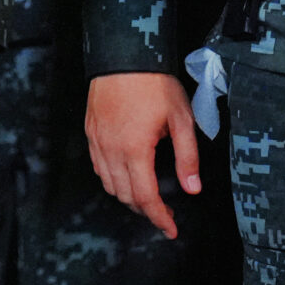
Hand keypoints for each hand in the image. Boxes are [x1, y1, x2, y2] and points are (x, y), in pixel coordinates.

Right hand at [84, 72, 202, 238]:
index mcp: (135, 149)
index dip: (159, 218)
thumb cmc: (155, 84)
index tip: (171, 229)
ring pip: (108, 184)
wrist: (124, 56)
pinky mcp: (91, 132)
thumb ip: (188, 158)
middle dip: (145, 210)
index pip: (146, 196)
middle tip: (165, 212)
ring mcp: (97, 141)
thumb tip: (193, 189)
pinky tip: (126, 175)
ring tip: (147, 196)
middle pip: (124, 195)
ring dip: (127, 196)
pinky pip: (97, 166)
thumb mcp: (181, 120)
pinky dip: (111, 179)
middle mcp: (111, 149)